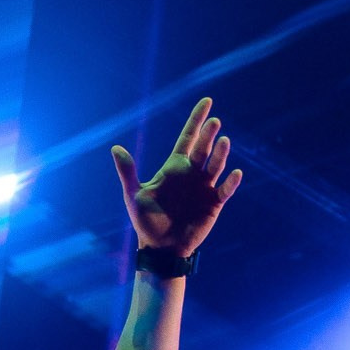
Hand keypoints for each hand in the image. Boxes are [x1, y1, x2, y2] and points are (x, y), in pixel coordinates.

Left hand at [112, 97, 241, 259]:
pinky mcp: (214, 203)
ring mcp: (205, 187)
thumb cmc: (146, 221)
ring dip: (221, 154)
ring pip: (216, 165)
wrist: (160, 248)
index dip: (197, 120)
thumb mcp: (134, 195)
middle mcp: (192, 173)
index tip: (207, 101)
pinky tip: (235, 173)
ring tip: (223, 141)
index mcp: (174, 168)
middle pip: (203, 148)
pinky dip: (231, 182)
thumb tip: (114, 148)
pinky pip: (225, 189)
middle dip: (208, 135)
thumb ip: (127, 172)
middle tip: (214, 122)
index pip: (188, 138)